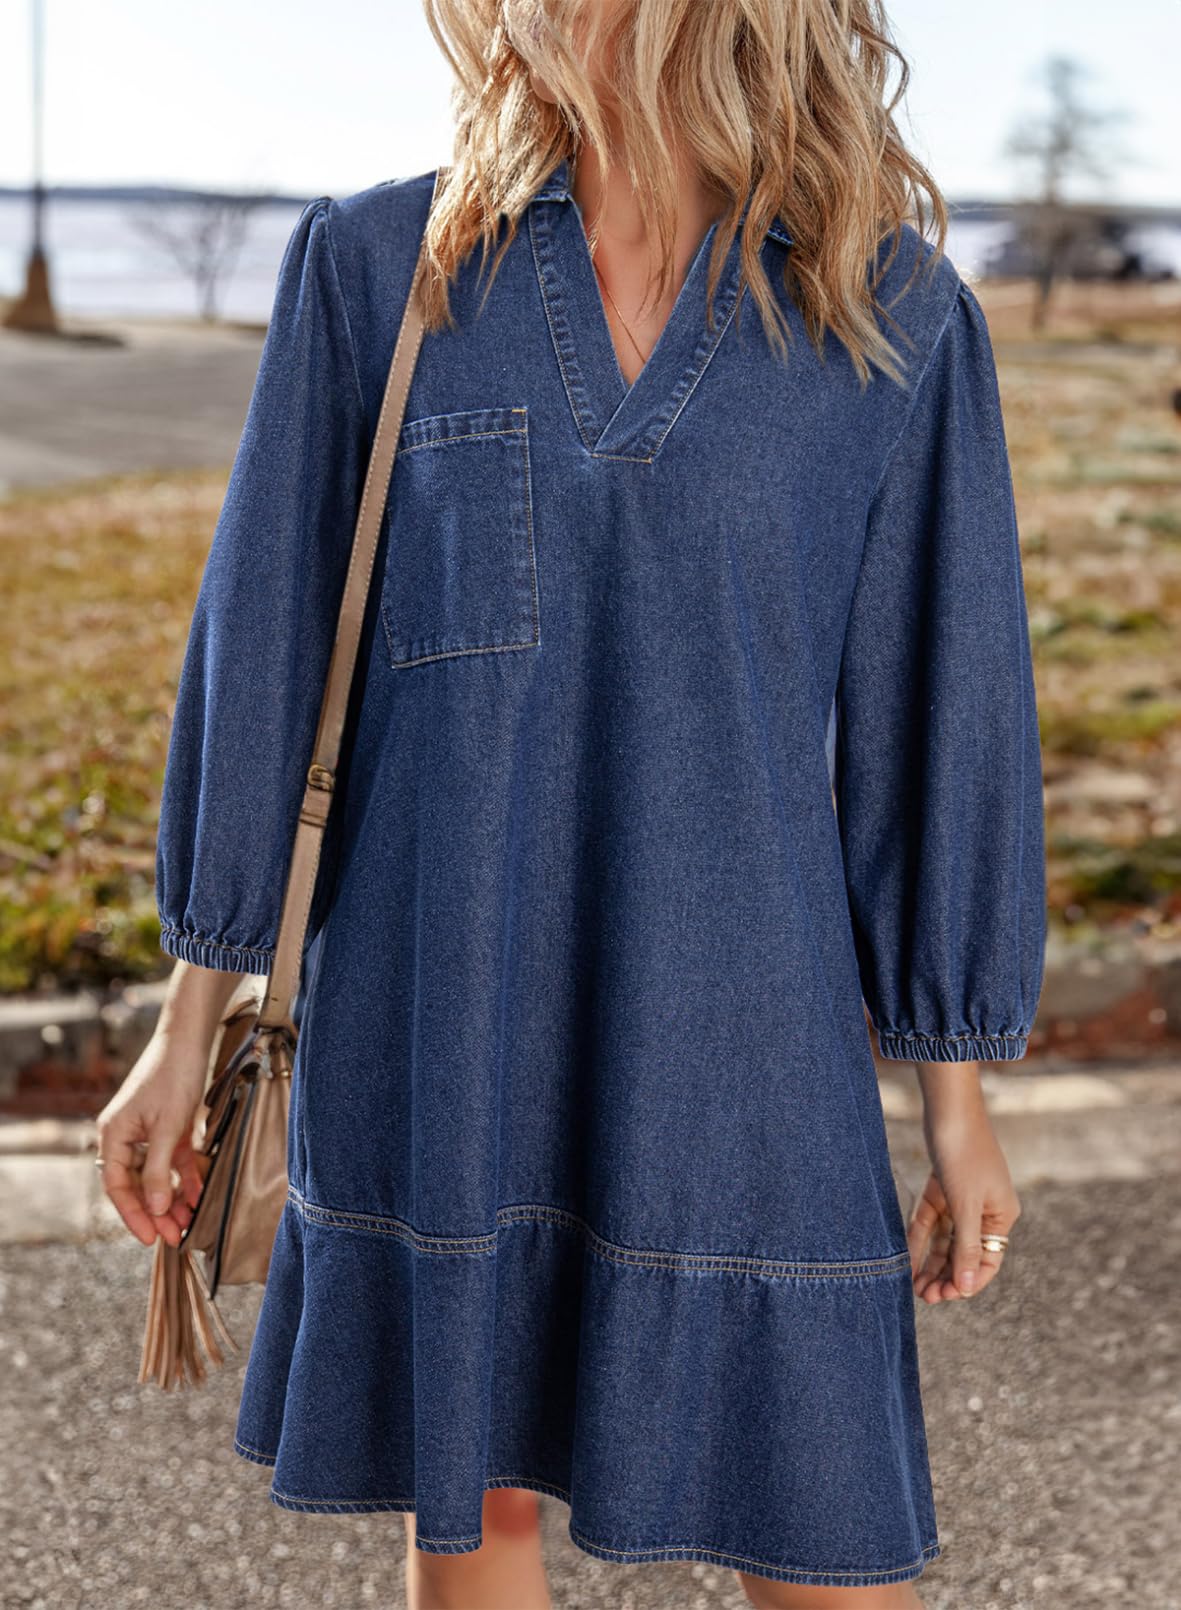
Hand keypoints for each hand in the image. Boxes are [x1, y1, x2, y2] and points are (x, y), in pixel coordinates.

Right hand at [94, 1032, 210, 1248]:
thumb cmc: (172, 1076)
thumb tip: (155, 1209)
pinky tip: (197, 1197)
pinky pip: (173, 1162)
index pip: (117, 1186)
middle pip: (137, 1185)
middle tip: (173, 1238)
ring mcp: (148, 1133)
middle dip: (155, 1212)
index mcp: (114, 1135)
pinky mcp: (169, 1128)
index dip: (132, 1214)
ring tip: (187, 1225)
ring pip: (157, 1177)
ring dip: (172, 1200)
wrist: (189, 1041)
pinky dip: (185, 1179)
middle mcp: (126, 1137)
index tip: (149, 1237)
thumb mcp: (167, 1128)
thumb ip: (158, 1170)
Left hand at [906, 1077, 1020, 1302]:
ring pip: (947, 1240)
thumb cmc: (964, 1154)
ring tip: (915, 1287)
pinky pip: (931, 1221)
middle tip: (924, 1297)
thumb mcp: (965, 1205)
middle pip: (965, 1253)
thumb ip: (966, 1247)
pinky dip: (921, 1238)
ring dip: (932, 1263)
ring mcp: (963, 1199)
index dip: (968, 1281)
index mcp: (1001, 1216)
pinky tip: (907, 1258)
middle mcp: (985, 1210)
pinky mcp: (942, 1187)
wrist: (948, 1108)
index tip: (946, 1297)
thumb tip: (966, 1286)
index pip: (988, 1260)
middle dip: (946, 1276)